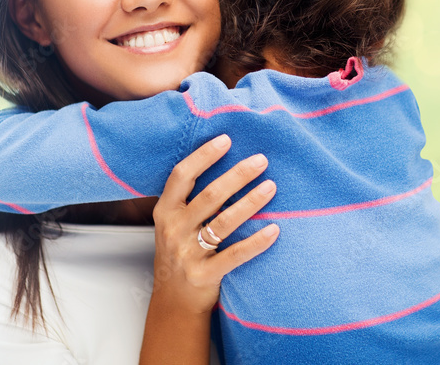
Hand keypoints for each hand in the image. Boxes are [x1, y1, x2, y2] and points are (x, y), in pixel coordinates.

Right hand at [149, 133, 279, 313]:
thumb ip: (192, 198)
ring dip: (250, 202)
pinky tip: (274, 230)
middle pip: (209, 196)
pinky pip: (235, 255)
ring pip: (223, 222)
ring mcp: (187, 254)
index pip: (181, 176)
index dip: (203, 156)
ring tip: (271, 187)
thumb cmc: (181, 251)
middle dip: (237, 175)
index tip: (227, 139)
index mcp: (165, 211)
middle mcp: (173, 230)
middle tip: (261, 160)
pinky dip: (256, 242)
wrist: (174, 299)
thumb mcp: (175, 222)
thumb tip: (229, 162)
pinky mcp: (204, 274)